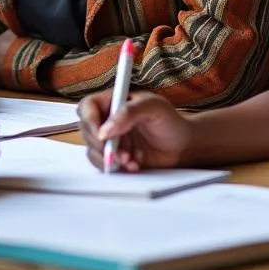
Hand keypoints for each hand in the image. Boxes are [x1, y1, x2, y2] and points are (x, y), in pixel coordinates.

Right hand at [77, 90, 192, 171]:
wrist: (182, 145)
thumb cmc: (169, 121)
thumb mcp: (153, 107)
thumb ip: (129, 113)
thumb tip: (105, 130)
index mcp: (113, 101)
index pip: (88, 107)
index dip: (90, 121)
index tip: (102, 137)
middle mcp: (108, 119)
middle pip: (86, 131)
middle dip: (101, 146)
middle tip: (119, 154)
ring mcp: (111, 140)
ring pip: (93, 150)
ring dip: (111, 159)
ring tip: (131, 160)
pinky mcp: (116, 157)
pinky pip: (105, 164)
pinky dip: (118, 168)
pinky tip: (134, 165)